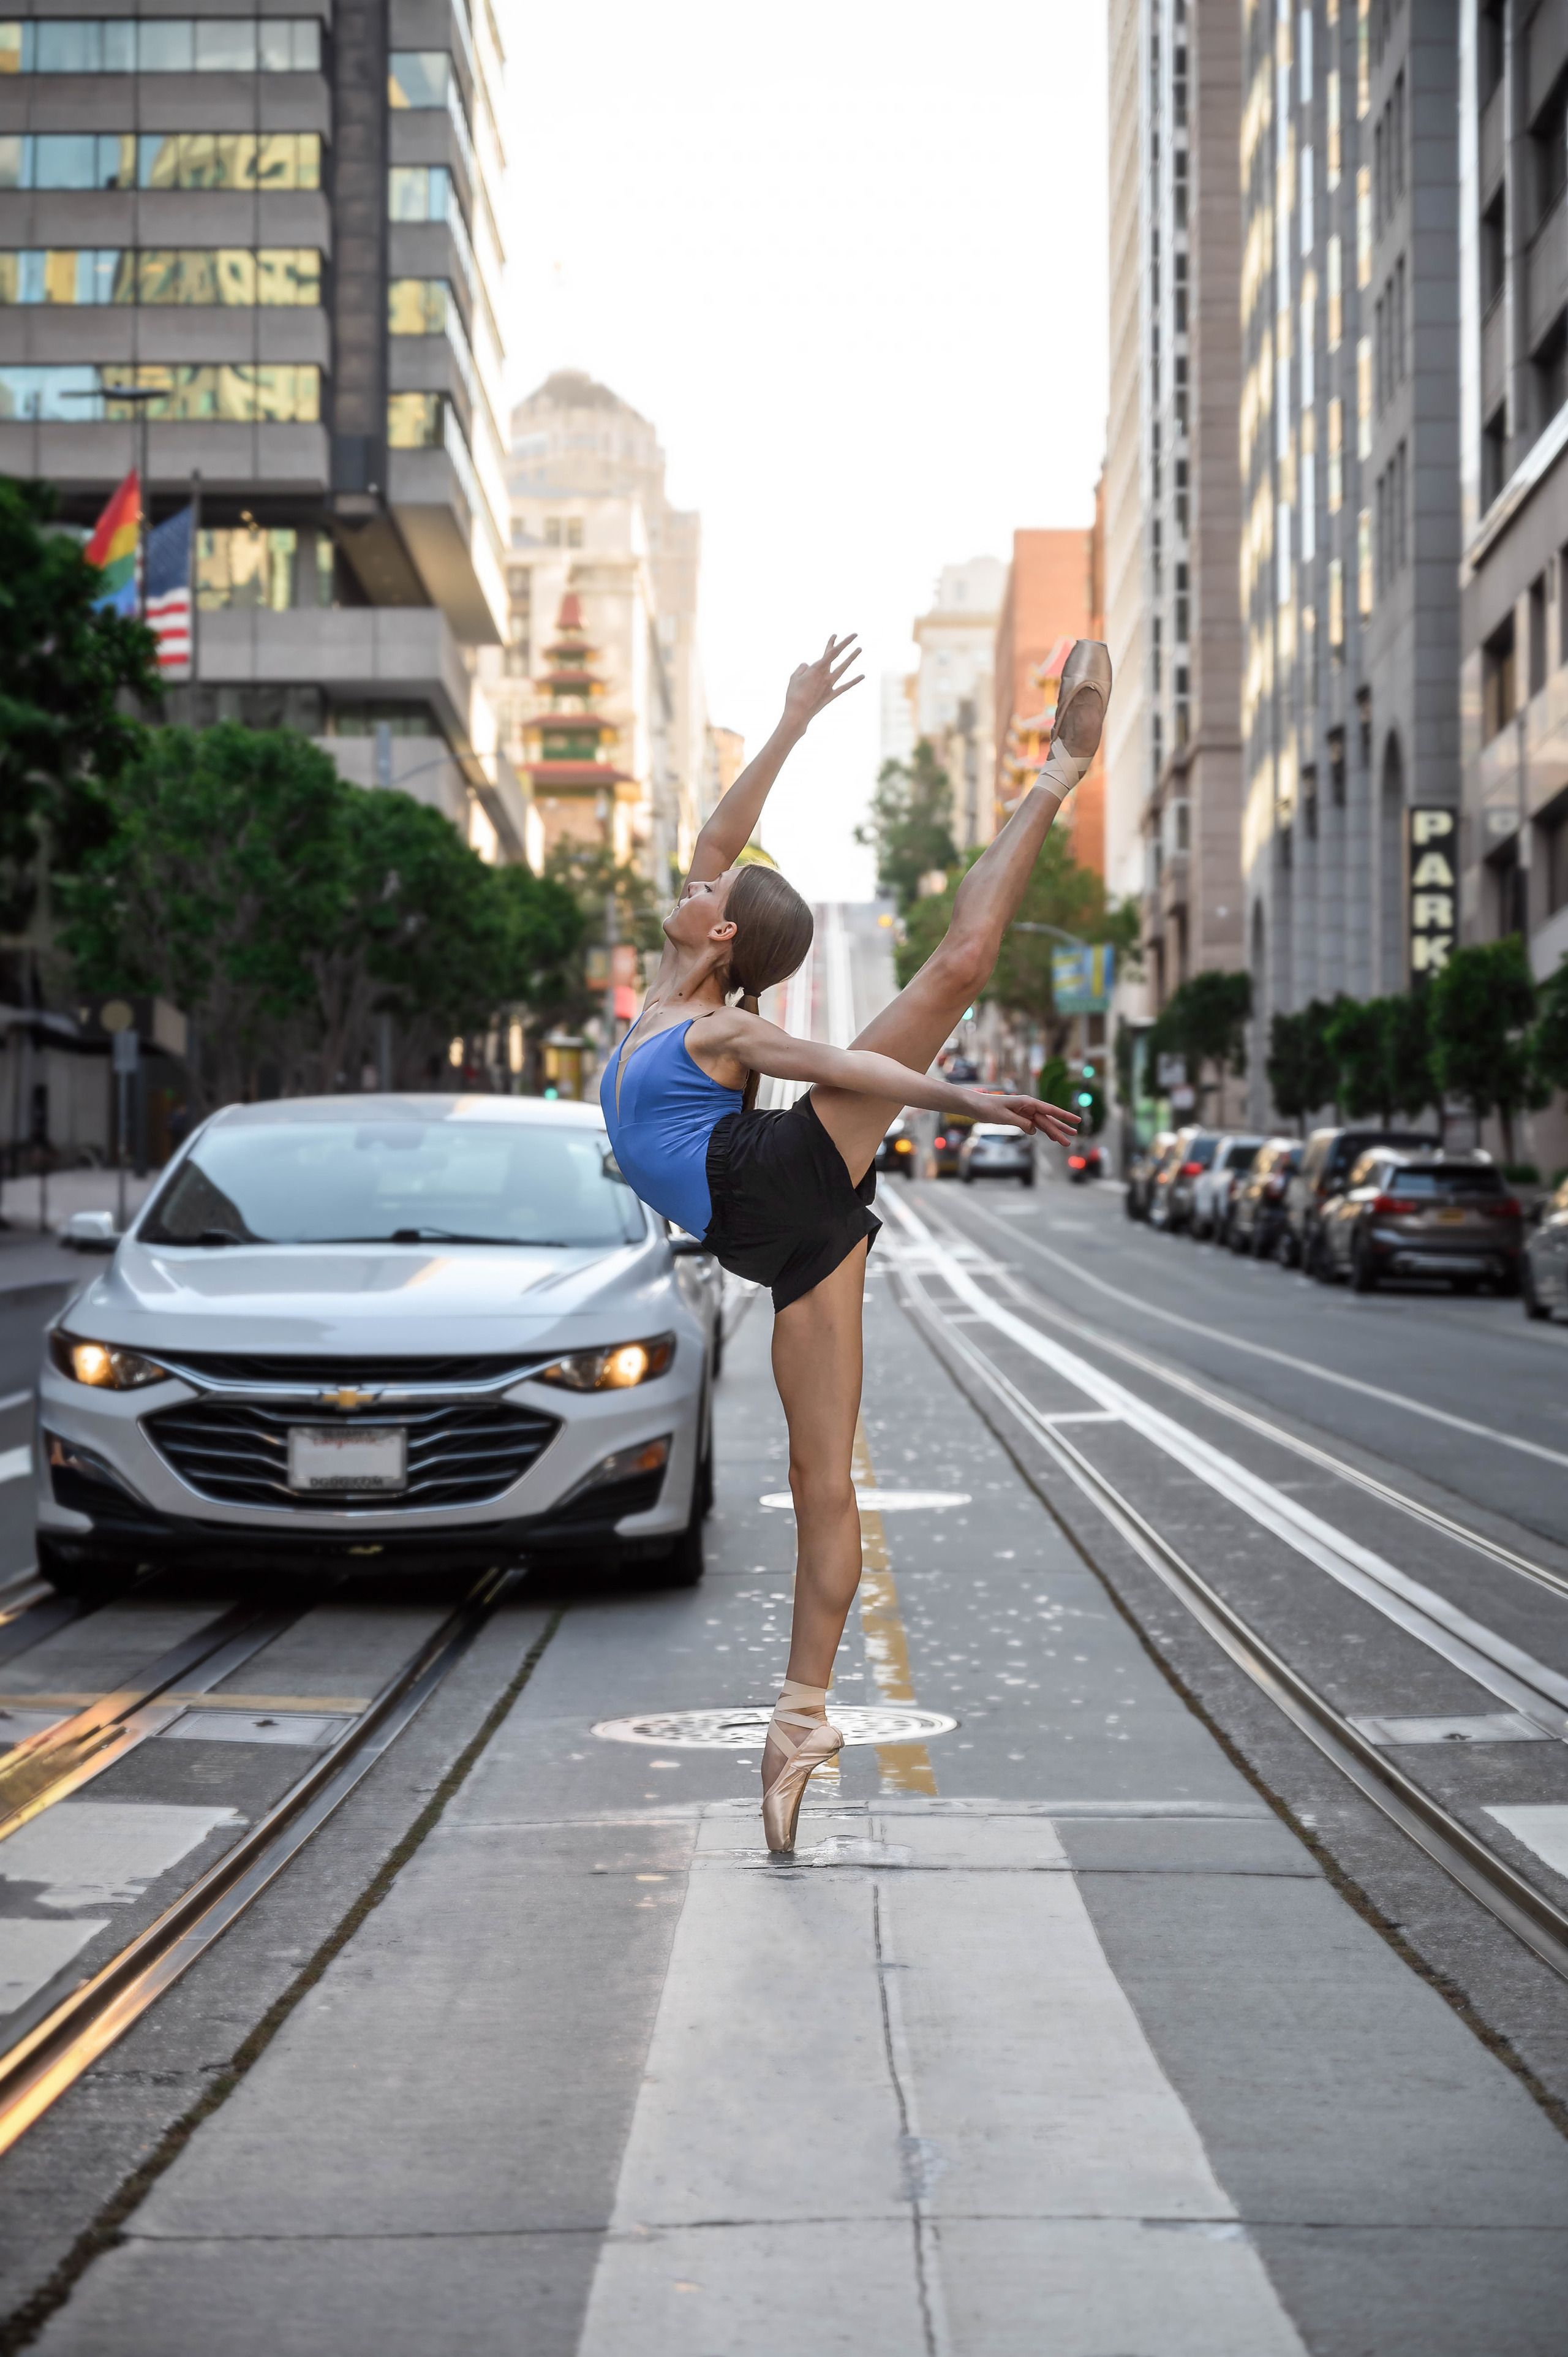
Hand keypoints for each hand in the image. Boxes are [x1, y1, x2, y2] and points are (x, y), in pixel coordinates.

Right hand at [782, 633, 863, 733]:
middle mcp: (826, 675)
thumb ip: (802, 668)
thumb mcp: (794, 677)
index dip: (836, 642)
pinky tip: (863, 675)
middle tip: (855, 635)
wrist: (798, 713)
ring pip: (843, 668)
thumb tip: (807, 666)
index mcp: (816, 669)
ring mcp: (830, 685)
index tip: (838, 634)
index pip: (830, 652)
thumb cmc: (793, 694)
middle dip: (845, 644)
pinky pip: (845, 686)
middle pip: (836, 656)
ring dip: (852, 658)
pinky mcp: (831, 695)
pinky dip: (854, 681)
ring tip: (860, 649)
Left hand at [968, 1091, 1082, 1145]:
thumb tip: (1034, 1129)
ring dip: (1052, 1132)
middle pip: (1048, 1119)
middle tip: (1072, 1138)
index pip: (1049, 1109)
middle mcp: (1028, 1106)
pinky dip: (1040, 1131)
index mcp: (1027, 1102)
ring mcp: (1024, 1112)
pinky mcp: (1019, 1117)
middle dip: (1060, 1129)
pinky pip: (1033, 1125)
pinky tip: (1048, 1136)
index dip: (1064, 1115)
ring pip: (1042, 1123)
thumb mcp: (1004, 1116)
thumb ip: (1021, 1123)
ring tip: (1064, 1141)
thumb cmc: (988, 1108)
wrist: (975, 1106)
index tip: (1076, 1120)